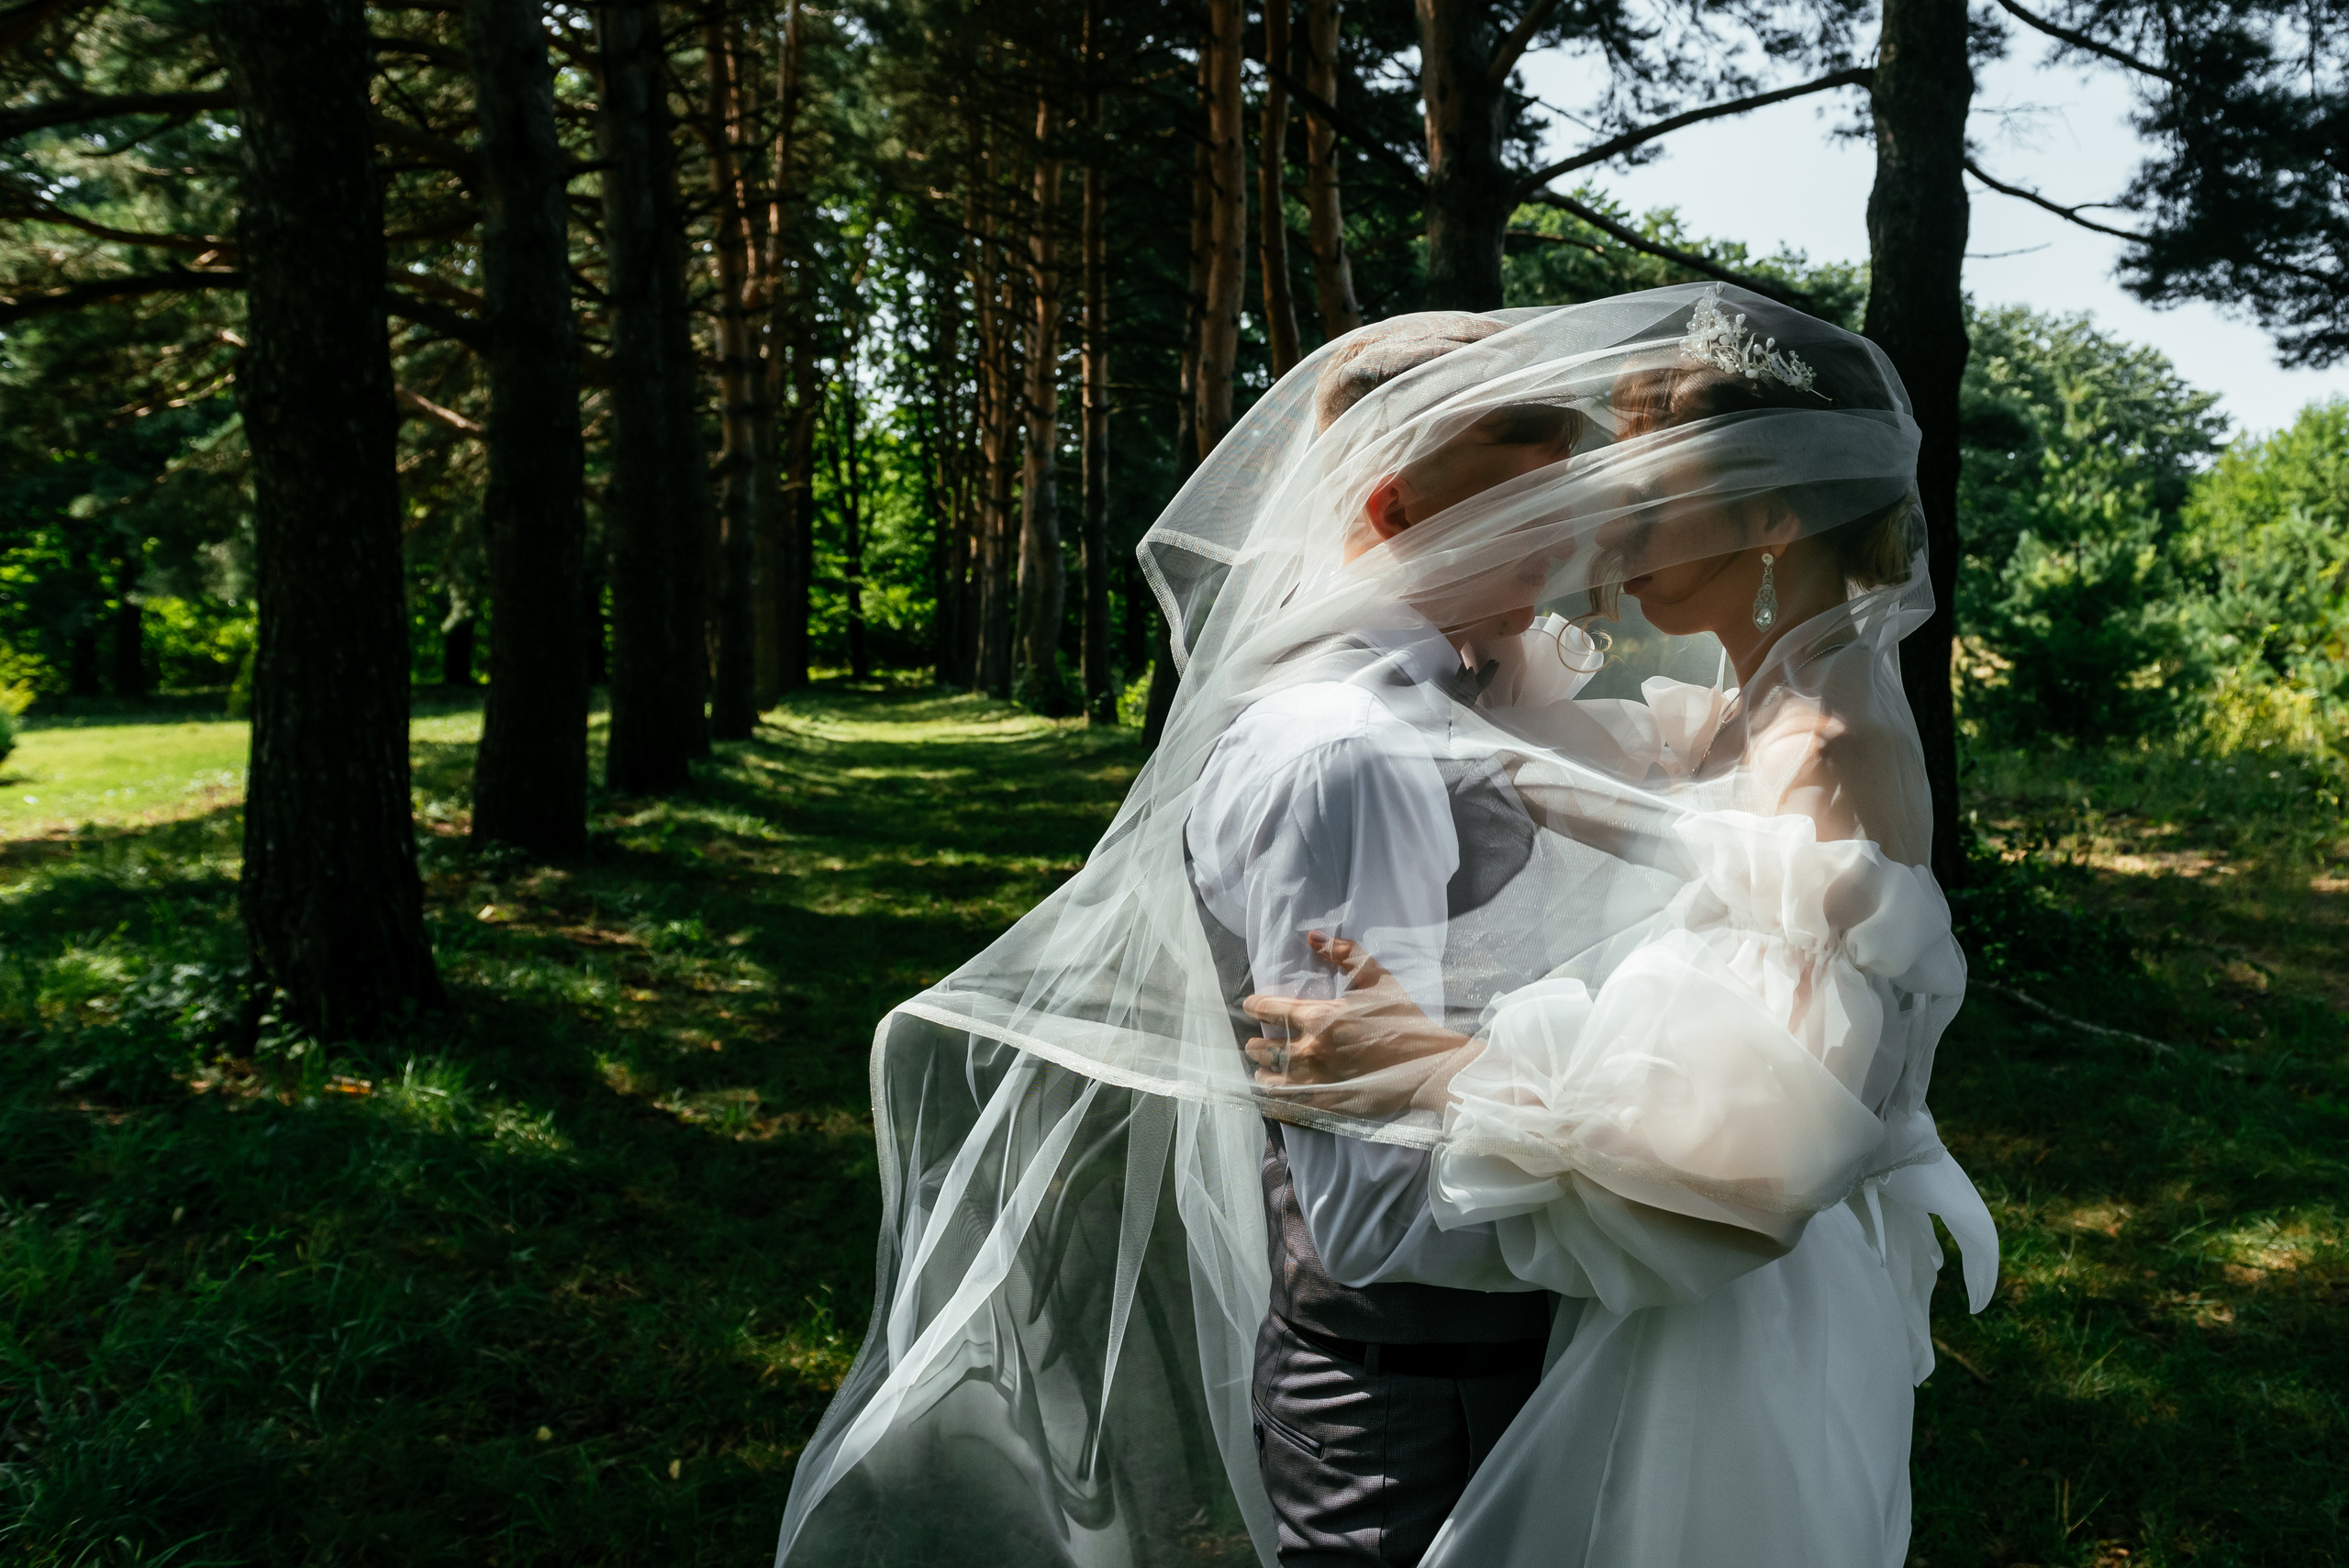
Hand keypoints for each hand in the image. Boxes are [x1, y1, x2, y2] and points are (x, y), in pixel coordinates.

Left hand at [1242, 932, 1474, 1116]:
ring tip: (1264, 1071)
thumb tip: (1313, 936)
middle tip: (1257, 1043)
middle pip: (1265, 1049)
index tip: (1251, 1006)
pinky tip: (1274, 1099)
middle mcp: (1311, 1050)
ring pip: (1271, 1080)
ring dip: (1264, 1073)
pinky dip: (1276, 1103)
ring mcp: (1318, 1081)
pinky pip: (1289, 1107)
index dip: (1255, 1006)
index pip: (1270, 1010)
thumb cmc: (1405, 1020)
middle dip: (1258, 1044)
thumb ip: (1345, 954)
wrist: (1429, 1065)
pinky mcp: (1328, 1105)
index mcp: (1320, 1017)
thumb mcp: (1378, 979)